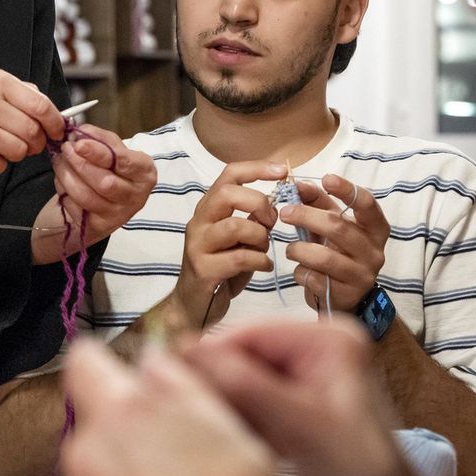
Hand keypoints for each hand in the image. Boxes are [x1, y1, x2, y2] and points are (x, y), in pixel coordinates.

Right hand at [0, 69, 64, 174]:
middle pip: (32, 132)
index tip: (57, 130)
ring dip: (17, 152)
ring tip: (3, 144)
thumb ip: (21, 92)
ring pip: (19, 151)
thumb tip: (52, 111)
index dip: (55, 122)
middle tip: (31, 142)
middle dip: (37, 142)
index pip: (40, 105)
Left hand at [47, 124, 156, 244]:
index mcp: (144, 172)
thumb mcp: (113, 149)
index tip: (78, 143)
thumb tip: (79, 132)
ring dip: (67, 176)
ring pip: (87, 196)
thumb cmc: (113, 170)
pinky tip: (63, 180)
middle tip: (65, 149)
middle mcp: (136, 196)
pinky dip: (64, 191)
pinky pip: (76, 207)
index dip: (98, 153)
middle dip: (80, 164)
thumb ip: (99, 138)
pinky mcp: (101, 226)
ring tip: (59, 161)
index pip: (123, 162)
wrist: (108, 201)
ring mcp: (119, 214)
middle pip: (105, 182)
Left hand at [62, 340, 286, 475]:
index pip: (82, 360)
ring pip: (97, 462)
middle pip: (94, 417)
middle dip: (125, 422)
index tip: (124, 371)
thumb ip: (174, 378)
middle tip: (173, 441)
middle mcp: (87, 452)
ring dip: (124, 465)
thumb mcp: (219, 418)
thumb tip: (150, 359)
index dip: (104, 360)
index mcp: (119, 413)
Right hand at [166, 161, 285, 329]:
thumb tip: (275, 204)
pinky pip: (239, 258)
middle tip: (272, 222)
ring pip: (235, 225)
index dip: (256, 169)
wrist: (193, 307)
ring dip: (260, 236)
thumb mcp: (240, 241)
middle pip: (228, 193)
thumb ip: (253, 221)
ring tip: (264, 249)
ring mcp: (198, 245)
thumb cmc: (221, 270)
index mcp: (209, 209)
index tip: (282, 171)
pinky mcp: (203, 269)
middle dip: (259, 203)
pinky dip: (260, 261)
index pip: (229, 175)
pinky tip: (263, 267)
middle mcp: (199, 222)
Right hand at [187, 320, 460, 475]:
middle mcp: (315, 353)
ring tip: (182, 424)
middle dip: (209, 379)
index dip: (206, 352)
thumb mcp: (304, 426)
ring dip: (215, 402)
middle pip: (241, 355)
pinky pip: (246, 407)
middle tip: (166, 406)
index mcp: (329, 339)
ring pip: (238, 382)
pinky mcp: (290, 417)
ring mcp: (302, 385)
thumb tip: (185, 350)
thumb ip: (247, 386)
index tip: (159, 376)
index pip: (251, 333)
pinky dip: (230, 421)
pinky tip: (210, 439)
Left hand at [280, 175, 387, 313]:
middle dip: (306, 216)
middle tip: (284, 212)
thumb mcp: (333, 224)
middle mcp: (375, 252)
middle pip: (338, 227)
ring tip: (291, 249)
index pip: (367, 204)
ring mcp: (362, 276)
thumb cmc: (339, 252)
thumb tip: (297, 184)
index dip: (347, 190)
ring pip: (324, 257)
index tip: (327, 178)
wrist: (347, 296)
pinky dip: (300, 272)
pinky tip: (301, 270)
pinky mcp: (346, 296)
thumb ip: (318, 202)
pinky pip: (315, 278)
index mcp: (376, 229)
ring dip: (299, 249)